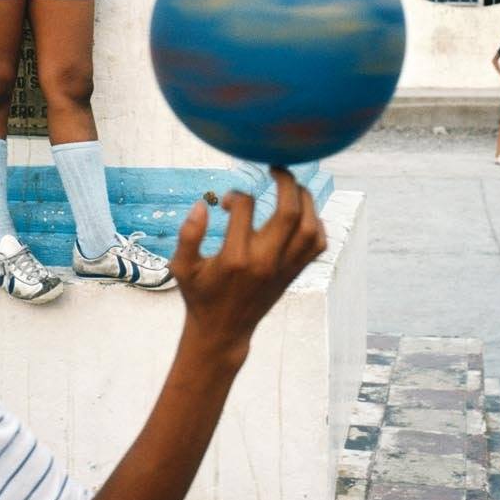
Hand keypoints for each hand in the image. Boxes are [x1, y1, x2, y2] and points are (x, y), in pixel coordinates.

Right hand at [169, 167, 326, 363]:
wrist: (224, 332)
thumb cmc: (200, 295)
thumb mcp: (182, 268)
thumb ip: (188, 235)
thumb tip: (203, 204)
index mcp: (235, 258)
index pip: (246, 207)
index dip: (236, 196)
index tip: (229, 202)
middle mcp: (265, 261)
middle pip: (289, 211)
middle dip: (285, 181)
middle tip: (276, 168)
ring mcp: (284, 268)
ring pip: (310, 226)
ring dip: (305, 199)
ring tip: (292, 186)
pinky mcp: (294, 273)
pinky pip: (317, 244)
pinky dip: (316, 223)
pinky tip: (302, 213)